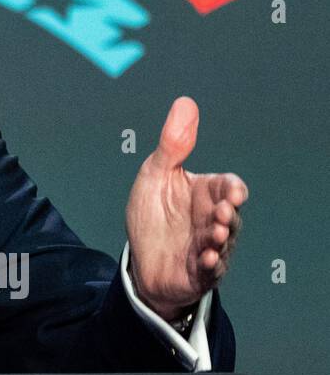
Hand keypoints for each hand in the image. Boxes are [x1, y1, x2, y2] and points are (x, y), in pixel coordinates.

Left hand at [125, 97, 246, 320]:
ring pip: (224, 242)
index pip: (229, 187)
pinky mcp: (200, 271)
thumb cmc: (152, 214)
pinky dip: (211, 264)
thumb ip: (173, 144)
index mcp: (205, 194)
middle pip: (231, 215)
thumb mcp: (155, 175)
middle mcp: (213, 220)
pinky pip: (212, 269)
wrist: (140, 258)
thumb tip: (185, 103)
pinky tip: (206, 259)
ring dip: (221, 238)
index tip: (231, 193)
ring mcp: (209, 247)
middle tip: (222, 213)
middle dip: (229, 215)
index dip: (234, 190)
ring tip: (214, 235)